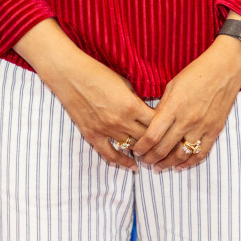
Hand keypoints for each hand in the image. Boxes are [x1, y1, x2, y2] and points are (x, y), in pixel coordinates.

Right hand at [15, 19, 154, 169]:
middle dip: (157, 142)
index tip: (170, 129)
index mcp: (132, 106)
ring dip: (142, 151)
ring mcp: (106, 130)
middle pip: (147, 138)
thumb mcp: (125, 83)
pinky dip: (122, 162)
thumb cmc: (99, 74)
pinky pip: (109, 154)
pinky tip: (133, 166)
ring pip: (131, 148)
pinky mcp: (93, 135)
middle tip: (165, 145)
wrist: (71, 76)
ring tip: (153, 155)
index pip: (156, 123)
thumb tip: (147, 112)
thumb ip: (137, 101)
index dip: (165, 127)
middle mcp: (121, 121)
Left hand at [132, 35, 240, 169]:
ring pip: (181, 155)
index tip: (136, 151)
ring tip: (159, 167)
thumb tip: (152, 125)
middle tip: (145, 161)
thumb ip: (163, 107)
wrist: (226, 68)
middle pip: (164, 149)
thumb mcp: (173, 85)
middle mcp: (187, 120)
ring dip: (167, 164)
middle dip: (151, 158)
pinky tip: (179, 166)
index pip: (153, 135)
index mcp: (174, 106)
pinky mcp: (215, 130)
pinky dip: (189, 163)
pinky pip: (201, 153)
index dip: (142, 147)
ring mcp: (202, 127)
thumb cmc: (197, 72)